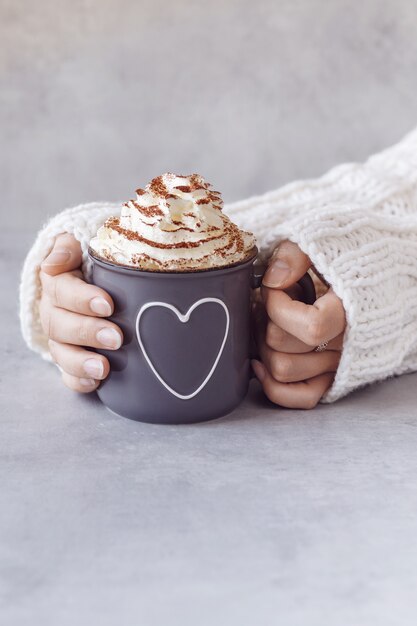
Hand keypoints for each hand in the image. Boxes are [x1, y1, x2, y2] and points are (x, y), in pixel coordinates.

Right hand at [39, 233, 122, 392]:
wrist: (111, 279)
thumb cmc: (99, 259)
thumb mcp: (84, 244)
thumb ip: (69, 247)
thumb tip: (53, 263)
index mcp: (57, 282)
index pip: (61, 289)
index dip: (81, 298)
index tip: (108, 305)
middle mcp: (55, 311)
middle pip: (59, 324)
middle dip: (87, 332)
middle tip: (116, 337)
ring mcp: (62, 337)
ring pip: (61, 352)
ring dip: (81, 362)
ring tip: (104, 368)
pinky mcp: (73, 357)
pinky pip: (67, 375)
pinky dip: (79, 381)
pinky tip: (96, 383)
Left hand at [251, 241, 345, 408]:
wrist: (378, 271)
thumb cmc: (350, 255)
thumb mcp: (323, 239)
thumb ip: (296, 253)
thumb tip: (273, 281)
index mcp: (352, 312)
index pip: (309, 327)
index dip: (277, 305)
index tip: (274, 285)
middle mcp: (346, 344)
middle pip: (283, 347)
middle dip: (264, 321)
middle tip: (265, 302)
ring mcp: (336, 363)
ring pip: (283, 371)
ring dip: (263, 348)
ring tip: (267, 323)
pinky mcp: (329, 376)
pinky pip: (301, 398)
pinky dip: (274, 387)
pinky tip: (259, 362)